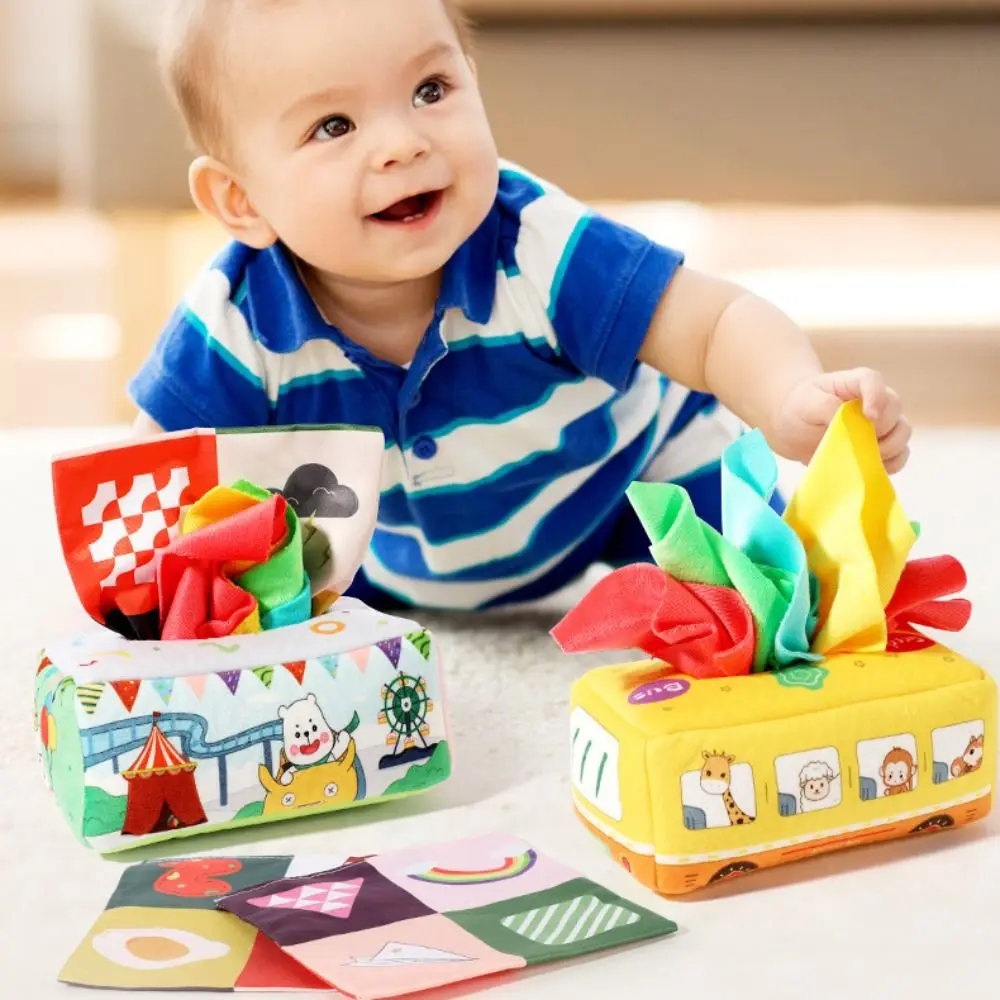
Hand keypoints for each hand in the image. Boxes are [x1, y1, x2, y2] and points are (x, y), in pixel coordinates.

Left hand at [771, 367, 910, 471]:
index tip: (869, 417)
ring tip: (862, 455)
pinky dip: (891, 463)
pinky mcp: (883, 446)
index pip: (872, 381)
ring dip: (888, 447)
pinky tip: (871, 466)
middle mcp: (875, 400)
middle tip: (856, 440)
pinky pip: (900, 455)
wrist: (795, 428)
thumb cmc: (802, 409)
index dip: (876, 397)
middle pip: (894, 408)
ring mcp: (883, 423)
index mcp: (855, 383)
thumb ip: (829, 408)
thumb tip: (852, 424)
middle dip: (879, 427)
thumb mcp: (807, 404)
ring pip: (902, 432)